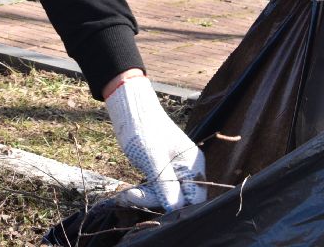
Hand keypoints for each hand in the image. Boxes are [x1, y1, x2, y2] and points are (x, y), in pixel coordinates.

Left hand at [105, 73, 204, 210]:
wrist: (132, 111)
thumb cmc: (145, 129)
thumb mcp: (153, 158)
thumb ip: (165, 184)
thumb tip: (175, 209)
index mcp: (194, 164)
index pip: (196, 197)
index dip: (180, 208)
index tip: (159, 212)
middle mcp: (188, 169)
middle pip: (180, 199)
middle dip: (157, 202)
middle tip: (132, 197)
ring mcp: (175, 171)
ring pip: (165, 197)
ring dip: (147, 198)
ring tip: (127, 194)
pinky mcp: (162, 172)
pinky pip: (157, 190)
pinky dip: (144, 192)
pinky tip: (129, 192)